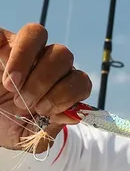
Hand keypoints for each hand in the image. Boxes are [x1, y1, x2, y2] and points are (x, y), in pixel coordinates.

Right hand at [0, 23, 91, 150]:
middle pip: (64, 56)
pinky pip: (21, 32)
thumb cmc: (4, 124)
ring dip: (28, 63)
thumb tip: (70, 117)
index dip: (68, 95)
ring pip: (40, 34)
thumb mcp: (25, 137)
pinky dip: (17, 53)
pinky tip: (7, 74)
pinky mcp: (4, 39)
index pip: (81, 82)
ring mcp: (25, 48)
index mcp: (59, 86)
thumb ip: (47, 133)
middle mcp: (46, 63)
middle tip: (25, 103)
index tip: (45, 111)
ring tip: (12, 87)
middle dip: (45, 82)